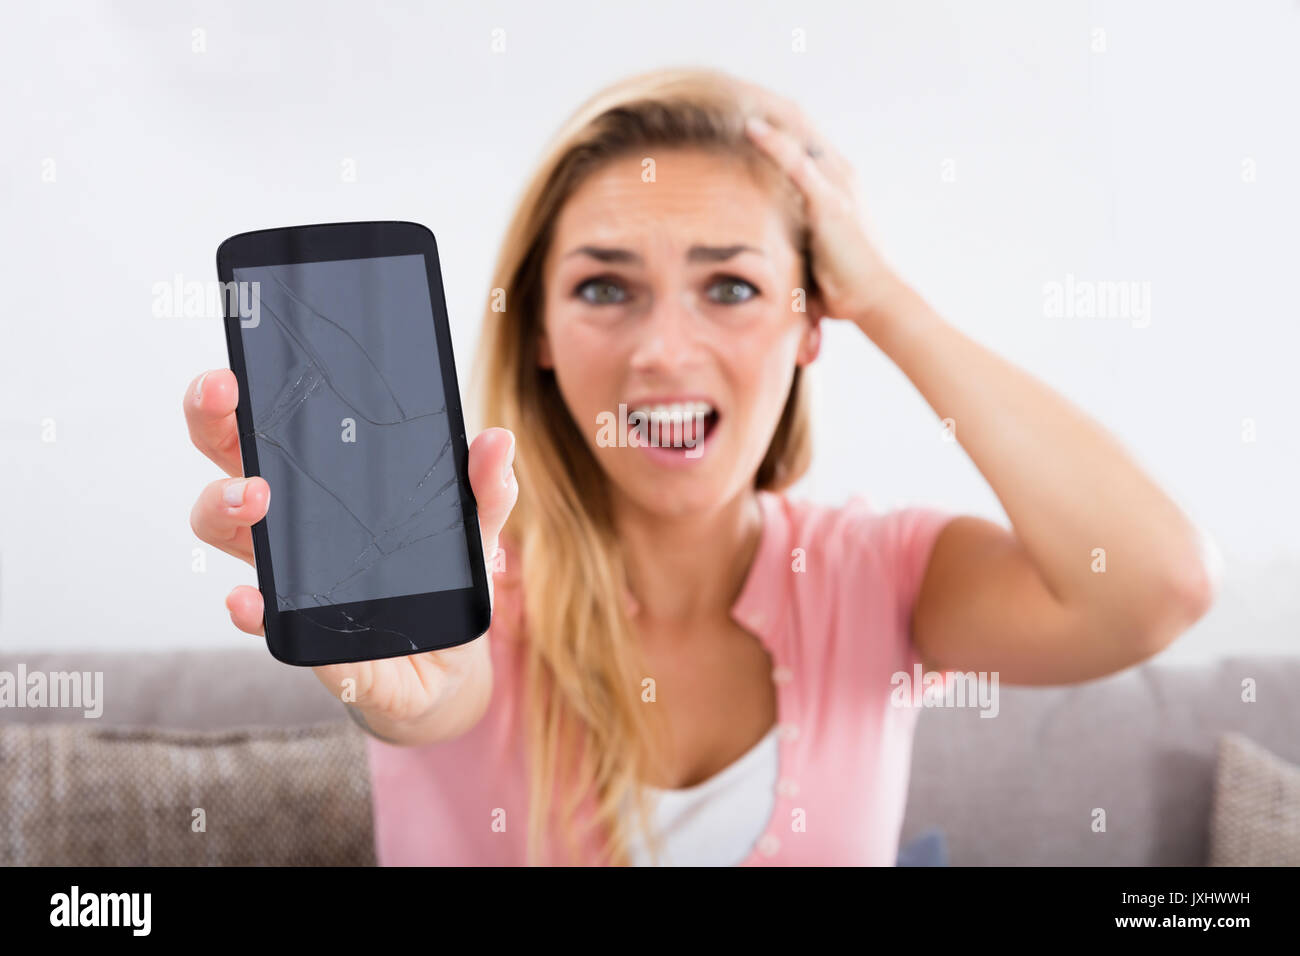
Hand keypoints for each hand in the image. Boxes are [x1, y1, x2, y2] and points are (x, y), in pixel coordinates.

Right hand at [183, 368, 517, 740]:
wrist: (448, 671)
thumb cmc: (443, 585)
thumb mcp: (475, 531)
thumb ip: (485, 490)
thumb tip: (497, 442)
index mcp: (325, 483)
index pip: (270, 423)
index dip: (241, 392)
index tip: (237, 363)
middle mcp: (290, 522)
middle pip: (226, 458)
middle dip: (212, 419)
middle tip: (224, 397)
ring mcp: (287, 574)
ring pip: (222, 527)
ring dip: (224, 505)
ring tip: (254, 496)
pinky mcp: (304, 631)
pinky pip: (263, 619)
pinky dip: (252, 609)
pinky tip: (251, 600)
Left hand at [740, 91, 905, 334]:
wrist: (875, 300)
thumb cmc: (844, 285)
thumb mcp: (811, 251)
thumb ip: (792, 235)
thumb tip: (760, 250)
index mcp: (836, 181)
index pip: (801, 136)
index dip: (771, 119)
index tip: (735, 109)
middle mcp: (839, 173)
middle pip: (798, 123)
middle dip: (763, 103)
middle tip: (723, 93)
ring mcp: (836, 183)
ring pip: (797, 131)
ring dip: (764, 110)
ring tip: (729, 96)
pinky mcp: (829, 200)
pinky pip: (797, 161)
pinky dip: (772, 141)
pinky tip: (748, 126)